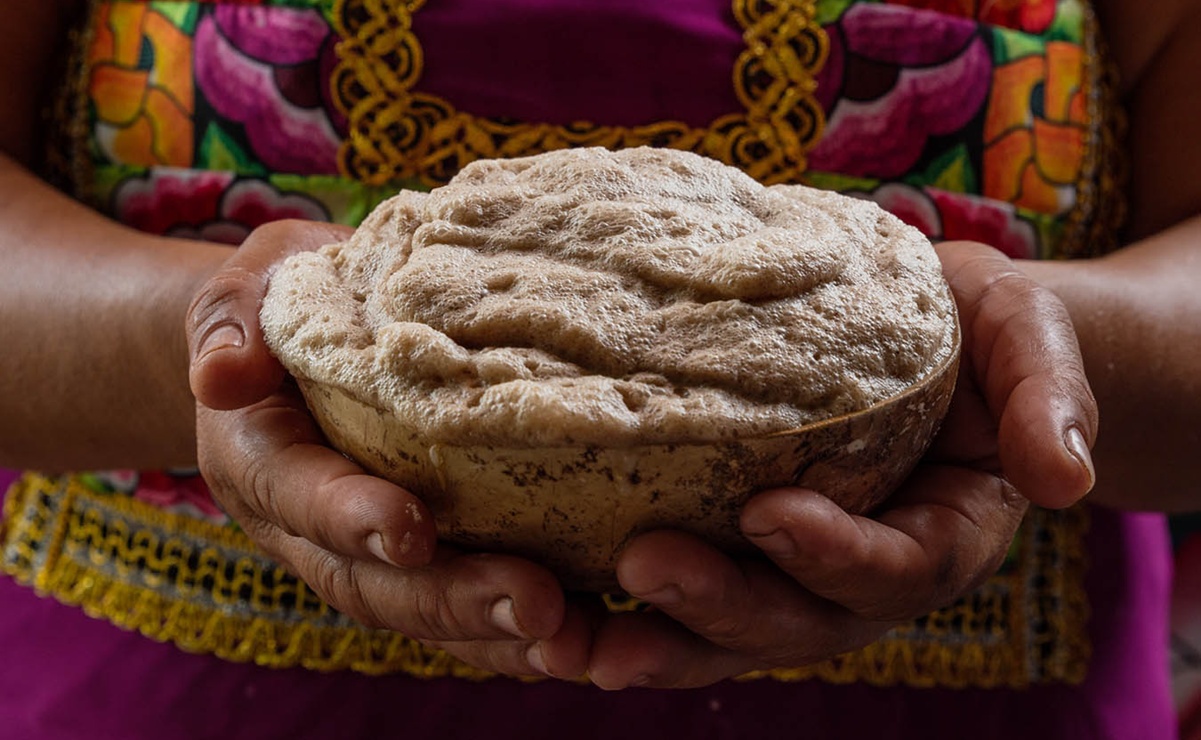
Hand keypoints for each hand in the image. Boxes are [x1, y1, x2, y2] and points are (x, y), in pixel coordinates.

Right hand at [186, 219, 590, 678]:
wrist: (300, 338)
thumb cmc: (285, 299)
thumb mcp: (250, 286)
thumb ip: (231, 322)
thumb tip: (222, 374)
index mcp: (262, 460)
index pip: (297, 497)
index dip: (349, 518)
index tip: (410, 528)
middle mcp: (312, 527)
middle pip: (372, 584)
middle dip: (453, 600)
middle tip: (536, 605)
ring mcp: (368, 552)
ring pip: (425, 612)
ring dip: (499, 636)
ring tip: (576, 640)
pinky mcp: (426, 554)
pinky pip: (466, 611)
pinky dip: (519, 633)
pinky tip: (589, 638)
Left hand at [586, 240, 1097, 688]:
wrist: (933, 337)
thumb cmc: (977, 333)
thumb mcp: (1030, 339)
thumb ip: (1049, 395)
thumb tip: (1062, 473)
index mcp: (940, 536)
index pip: (895, 570)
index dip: (835, 554)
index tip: (769, 510)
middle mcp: (861, 576)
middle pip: (794, 620)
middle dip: (719, 605)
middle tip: (643, 565)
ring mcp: (792, 574)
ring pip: (725, 633)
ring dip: (651, 642)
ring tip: (571, 641)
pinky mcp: (734, 551)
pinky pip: (681, 601)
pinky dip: (619, 618)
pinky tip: (553, 621)